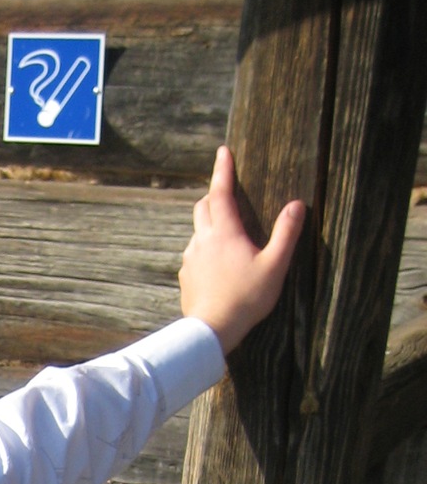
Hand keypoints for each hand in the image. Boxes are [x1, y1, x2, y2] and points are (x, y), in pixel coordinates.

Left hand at [179, 145, 305, 353]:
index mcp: (224, 232)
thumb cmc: (245, 299)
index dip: (223, 171)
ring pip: (198, 231)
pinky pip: (194, 254)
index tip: (224, 152)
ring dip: (210, 223)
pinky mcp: (186, 277)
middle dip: (214, 194)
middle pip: (203, 207)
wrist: (211, 331)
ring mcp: (190, 259)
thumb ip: (286, 233)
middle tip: (226, 190)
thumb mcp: (274, 265)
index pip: (221, 192)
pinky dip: (205, 248)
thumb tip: (297, 205)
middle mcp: (202, 240)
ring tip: (227, 231)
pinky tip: (217, 261)